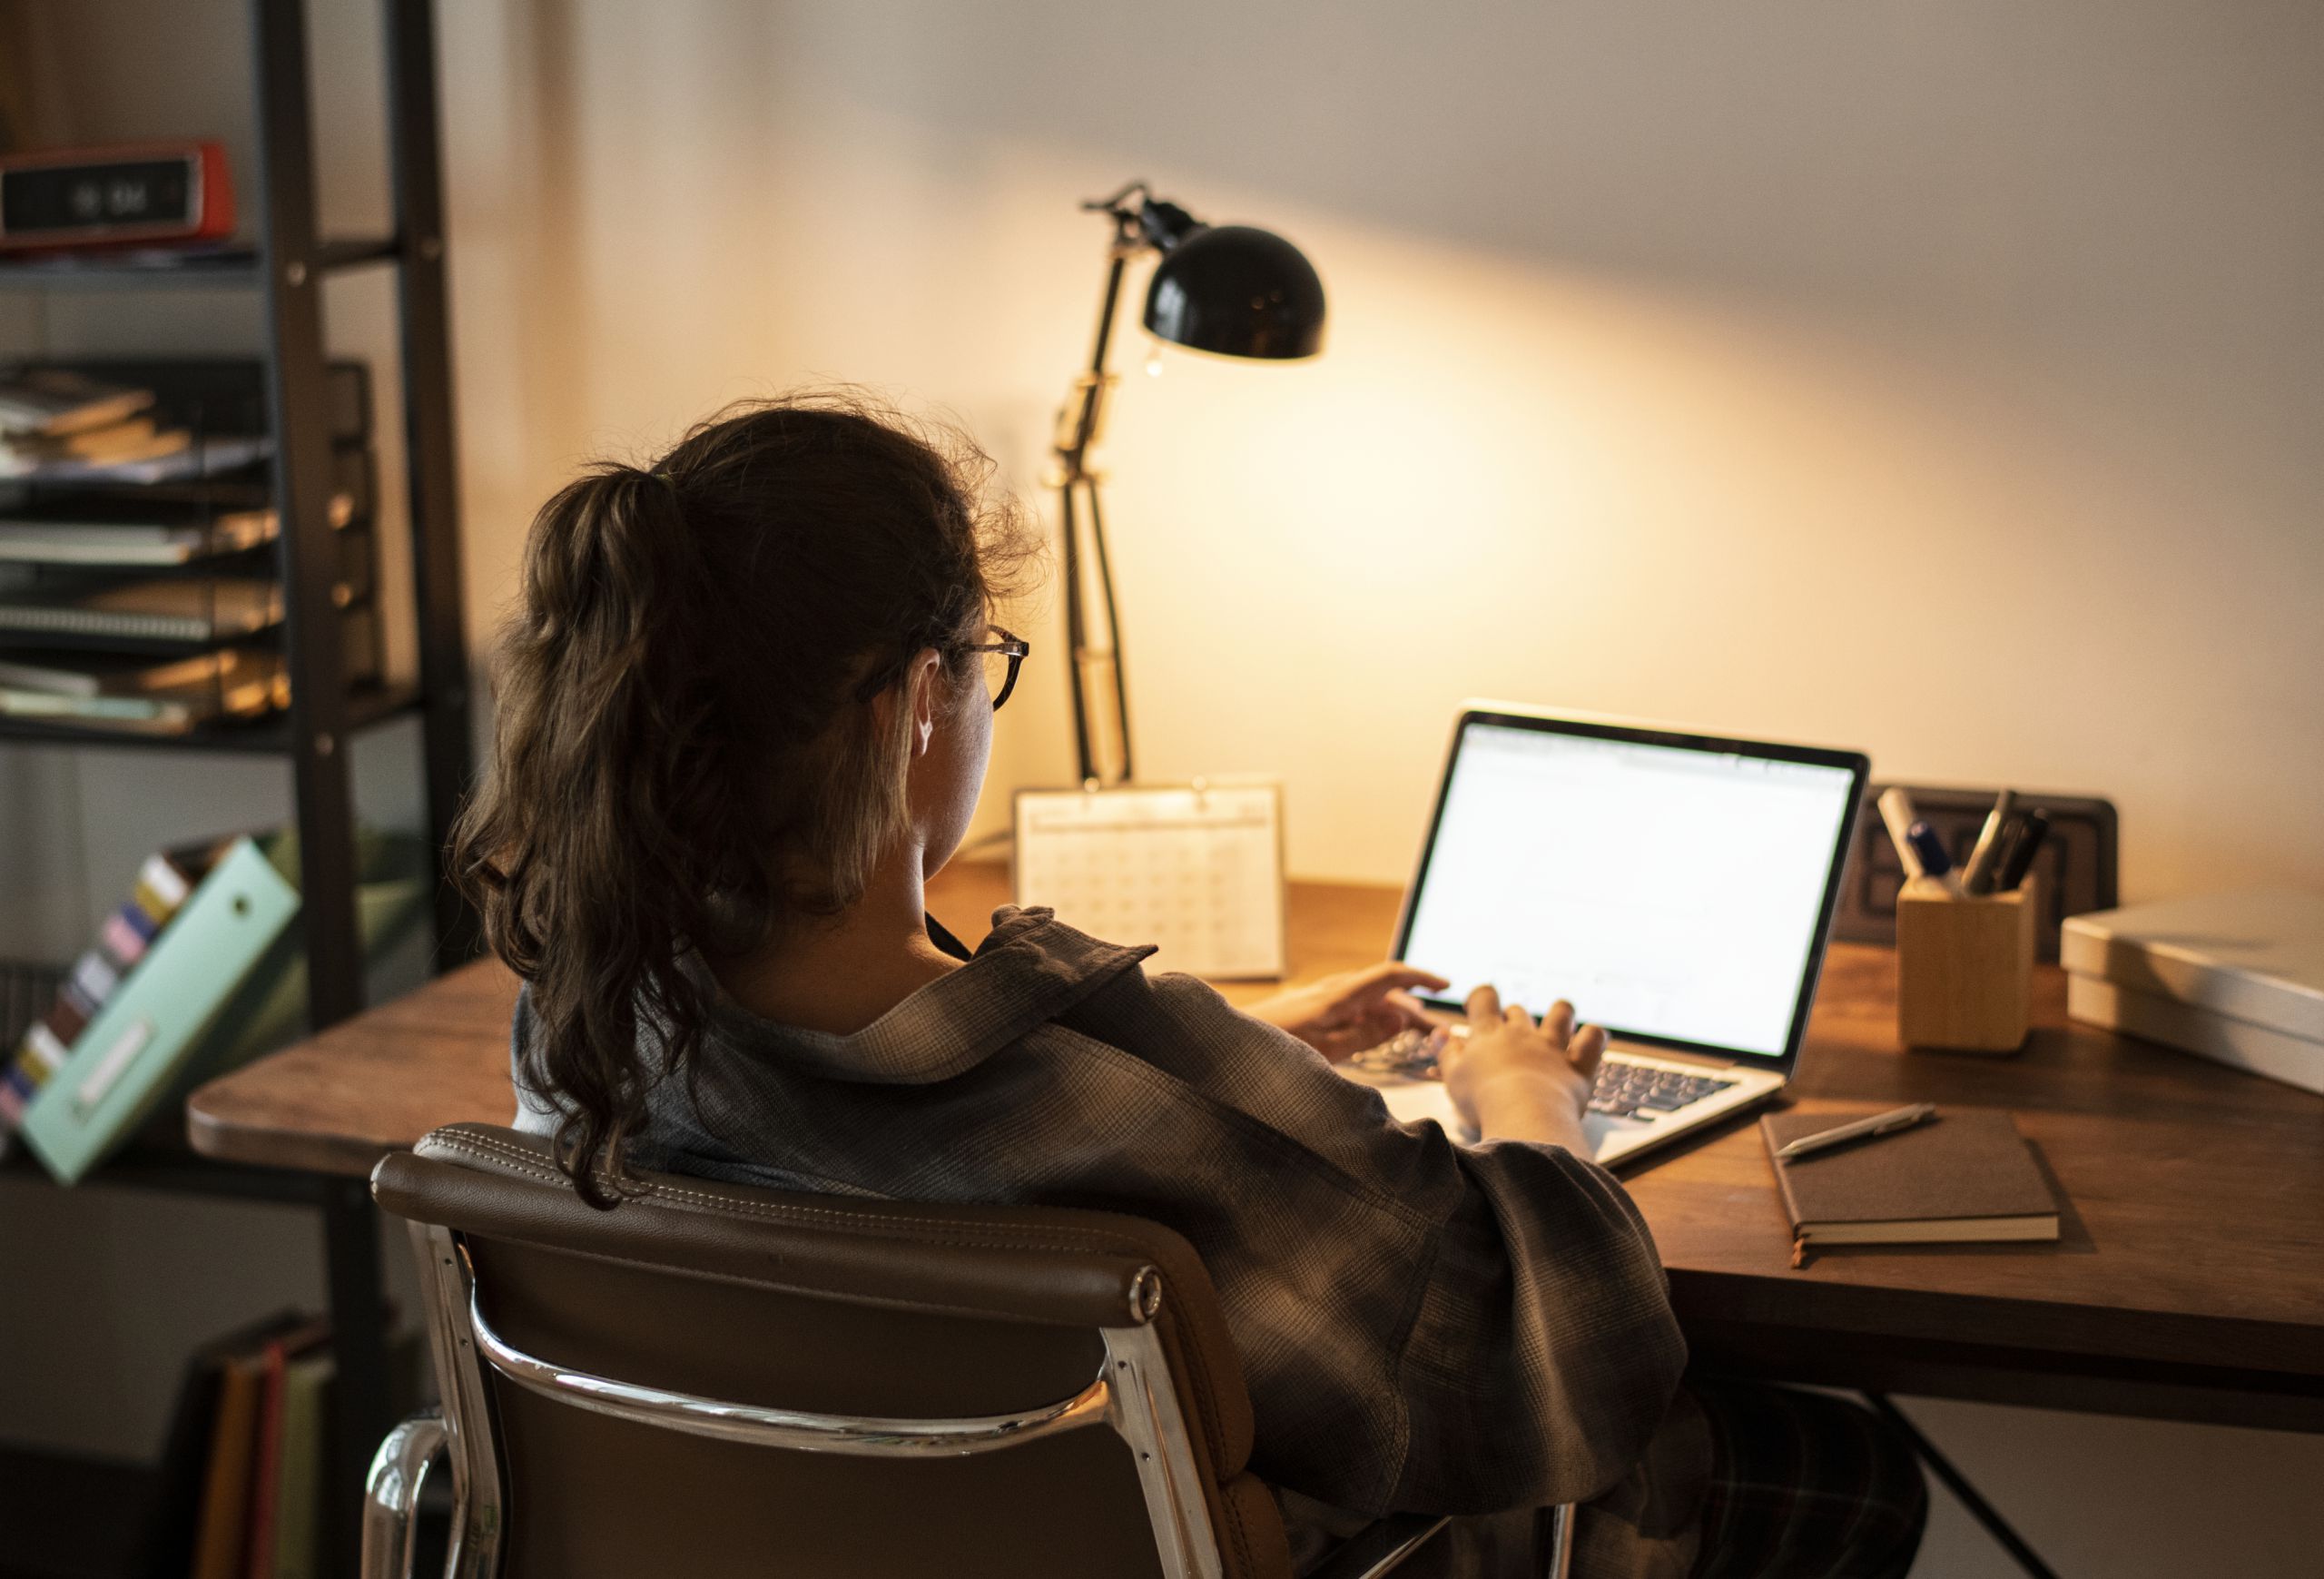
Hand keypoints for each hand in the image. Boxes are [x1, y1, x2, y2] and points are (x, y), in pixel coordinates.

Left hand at [1247, 962, 1449, 1060]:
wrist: (1226, 1047)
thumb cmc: (1271, 1049)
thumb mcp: (1324, 1051)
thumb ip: (1364, 1036)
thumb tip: (1400, 1017)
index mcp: (1338, 996)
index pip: (1390, 975)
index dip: (1421, 977)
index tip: (1446, 985)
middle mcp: (1331, 991)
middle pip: (1383, 991)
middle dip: (1414, 1006)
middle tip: (1437, 1032)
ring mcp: (1320, 999)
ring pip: (1368, 1000)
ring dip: (1394, 1014)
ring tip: (1415, 1034)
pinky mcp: (1311, 1011)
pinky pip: (1351, 1009)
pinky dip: (1372, 1019)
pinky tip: (1377, 1034)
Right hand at [1439, 984, 1604, 1149]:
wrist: (1523, 1116)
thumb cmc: (1482, 1100)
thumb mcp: (1453, 1077)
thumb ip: (1446, 1052)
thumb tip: (1440, 1032)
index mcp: (1489, 1034)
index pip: (1485, 998)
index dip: (1482, 997)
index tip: (1477, 1007)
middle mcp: (1522, 1034)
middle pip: (1518, 1011)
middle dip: (1512, 1017)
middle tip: (1508, 1036)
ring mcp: (1552, 1046)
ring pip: (1561, 1013)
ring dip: (1559, 1013)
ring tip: (1556, 1021)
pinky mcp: (1578, 1064)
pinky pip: (1593, 1038)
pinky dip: (1594, 1035)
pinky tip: (1591, 1038)